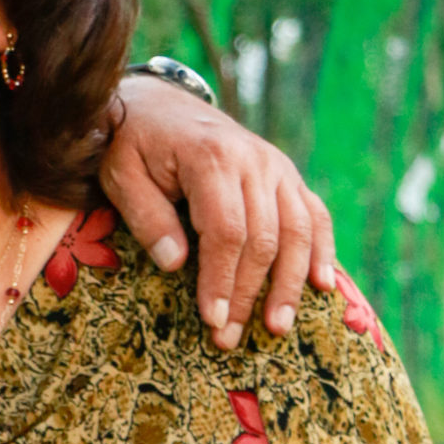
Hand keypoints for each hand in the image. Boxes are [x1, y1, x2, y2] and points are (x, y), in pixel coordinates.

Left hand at [103, 75, 335, 349]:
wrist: (157, 103)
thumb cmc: (132, 145)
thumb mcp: (121, 175)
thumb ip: (147, 216)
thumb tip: (176, 264)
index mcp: (210, 157)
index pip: (226, 230)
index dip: (222, 279)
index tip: (212, 320)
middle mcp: (253, 159)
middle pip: (264, 238)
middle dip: (248, 294)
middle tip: (229, 339)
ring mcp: (276, 166)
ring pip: (298, 230)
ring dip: (290, 284)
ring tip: (277, 327)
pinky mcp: (286, 174)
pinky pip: (315, 214)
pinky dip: (322, 250)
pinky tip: (323, 287)